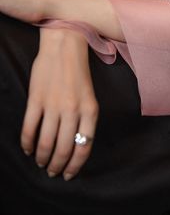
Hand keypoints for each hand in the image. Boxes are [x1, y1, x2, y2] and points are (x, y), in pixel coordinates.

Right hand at [20, 28, 98, 180]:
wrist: (65, 45)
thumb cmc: (78, 72)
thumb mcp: (90, 96)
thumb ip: (84, 120)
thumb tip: (74, 145)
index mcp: (90, 111)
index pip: (84, 148)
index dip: (75, 166)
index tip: (68, 174)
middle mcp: (73, 111)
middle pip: (64, 149)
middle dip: (57, 165)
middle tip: (52, 172)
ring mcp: (53, 105)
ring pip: (45, 142)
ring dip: (41, 157)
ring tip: (40, 162)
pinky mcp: (36, 99)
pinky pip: (30, 128)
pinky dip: (27, 143)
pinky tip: (27, 148)